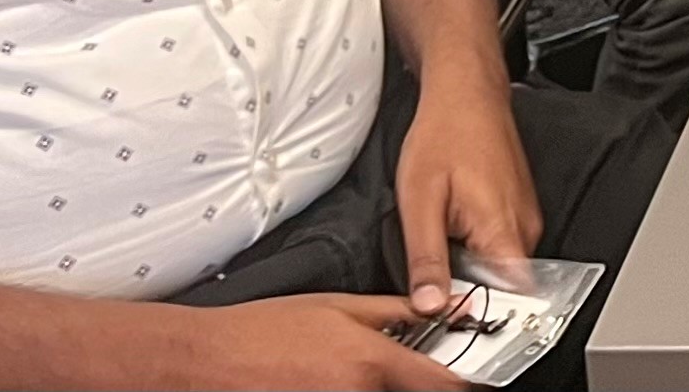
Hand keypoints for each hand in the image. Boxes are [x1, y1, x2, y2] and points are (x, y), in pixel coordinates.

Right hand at [172, 297, 464, 388]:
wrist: (209, 358)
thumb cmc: (265, 329)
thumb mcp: (339, 306)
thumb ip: (398, 311)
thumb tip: (448, 306)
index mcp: (371, 363)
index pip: (441, 382)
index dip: (466, 380)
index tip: (479, 375)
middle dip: (415, 382)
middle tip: (397, 363)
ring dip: (381, 387)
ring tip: (346, 366)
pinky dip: (351, 391)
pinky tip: (330, 378)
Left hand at [392, 65, 537, 317]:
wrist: (466, 92)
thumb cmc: (445, 136)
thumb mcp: (419, 203)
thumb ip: (427, 260)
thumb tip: (430, 306)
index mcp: (503, 230)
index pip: (507, 300)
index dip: (474, 314)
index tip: (445, 316)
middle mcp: (524, 227)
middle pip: (500, 286)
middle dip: (466, 289)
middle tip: (430, 277)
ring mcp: (525, 216)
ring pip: (498, 266)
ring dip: (469, 267)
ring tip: (439, 243)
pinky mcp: (518, 208)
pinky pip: (500, 246)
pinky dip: (475, 247)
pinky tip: (452, 227)